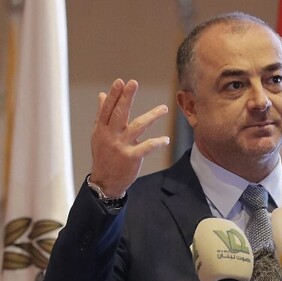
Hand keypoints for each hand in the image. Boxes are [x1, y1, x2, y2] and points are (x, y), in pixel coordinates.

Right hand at [89, 79, 169, 197]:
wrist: (106, 181)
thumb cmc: (104, 155)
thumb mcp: (99, 135)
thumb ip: (102, 114)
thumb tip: (101, 95)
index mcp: (102, 129)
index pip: (107, 109)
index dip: (114, 95)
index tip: (120, 81)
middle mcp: (111, 135)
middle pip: (119, 113)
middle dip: (126, 97)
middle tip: (134, 82)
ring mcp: (121, 146)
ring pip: (138, 127)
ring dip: (152, 116)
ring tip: (164, 108)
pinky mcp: (132, 157)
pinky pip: (147, 147)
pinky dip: (157, 142)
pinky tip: (166, 139)